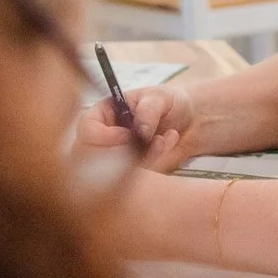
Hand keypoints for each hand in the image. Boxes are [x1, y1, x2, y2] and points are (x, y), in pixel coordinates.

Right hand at [75, 83, 196, 172]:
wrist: (190, 121)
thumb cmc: (169, 102)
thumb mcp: (160, 97)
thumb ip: (148, 110)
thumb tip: (140, 131)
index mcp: (103, 114)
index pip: (87, 129)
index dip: (103, 136)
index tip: (129, 135)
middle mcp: (104, 139)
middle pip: (94, 158)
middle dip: (125, 153)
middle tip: (150, 140)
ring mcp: (117, 160)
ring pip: (118, 173)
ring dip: (147, 157)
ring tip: (164, 138)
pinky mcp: (133, 176)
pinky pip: (139, 180)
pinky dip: (157, 163)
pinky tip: (167, 144)